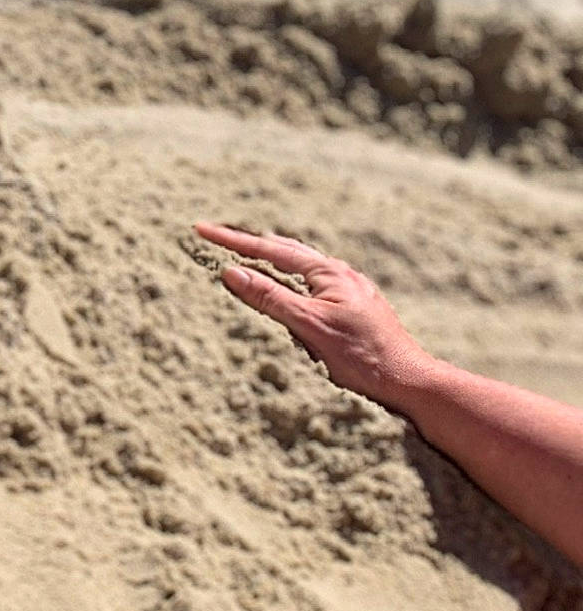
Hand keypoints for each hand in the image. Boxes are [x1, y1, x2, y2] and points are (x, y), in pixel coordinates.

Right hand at [194, 223, 434, 406]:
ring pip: (300, 266)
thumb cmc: (362, 356)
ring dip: (271, 258)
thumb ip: (270, 297)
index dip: (231, 240)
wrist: (409, 381)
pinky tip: (287, 287)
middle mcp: (339, 274)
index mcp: (327, 272)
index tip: (200, 229)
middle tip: (218, 237)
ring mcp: (348, 291)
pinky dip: (288, 278)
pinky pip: (311, 284)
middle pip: (285, 250)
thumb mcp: (309, 326)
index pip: (268, 249)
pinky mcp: (353, 309)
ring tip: (246, 253)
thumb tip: (232, 271)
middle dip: (250, 243)